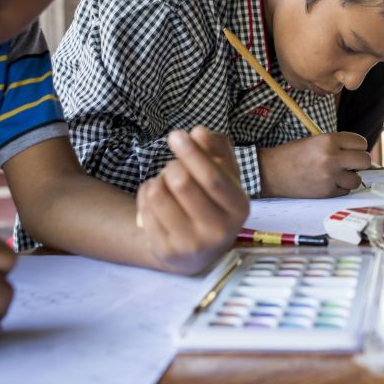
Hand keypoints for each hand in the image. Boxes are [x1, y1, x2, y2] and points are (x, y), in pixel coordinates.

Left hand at [136, 126, 249, 274]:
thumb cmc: (211, 201)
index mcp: (239, 207)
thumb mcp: (224, 175)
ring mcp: (192, 244)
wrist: (196, 251)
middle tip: (173, 166)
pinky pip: (144, 208)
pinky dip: (146, 194)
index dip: (193, 154)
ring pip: (158, 194)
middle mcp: (219, 231)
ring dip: (158, 180)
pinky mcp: (167, 252)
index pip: (213, 178)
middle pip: (182, 184)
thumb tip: (199, 132)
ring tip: (166, 184)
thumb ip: (217, 149)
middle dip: (172, 166)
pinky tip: (157, 200)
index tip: (176, 134)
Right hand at [257, 132, 371, 197]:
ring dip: (350, 177)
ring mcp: (330, 177)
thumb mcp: (315, 141)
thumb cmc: (292, 154)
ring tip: (338, 174)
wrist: (272, 172)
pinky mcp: (327, 192)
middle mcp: (332, 158)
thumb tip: (360, 153)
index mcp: (329, 140)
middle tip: (350, 163)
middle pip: (364, 160)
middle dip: (359, 162)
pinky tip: (328, 183)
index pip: (361, 142)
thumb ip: (337, 145)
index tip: (352, 150)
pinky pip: (345, 191)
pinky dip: (340, 188)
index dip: (358, 146)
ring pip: (357, 179)